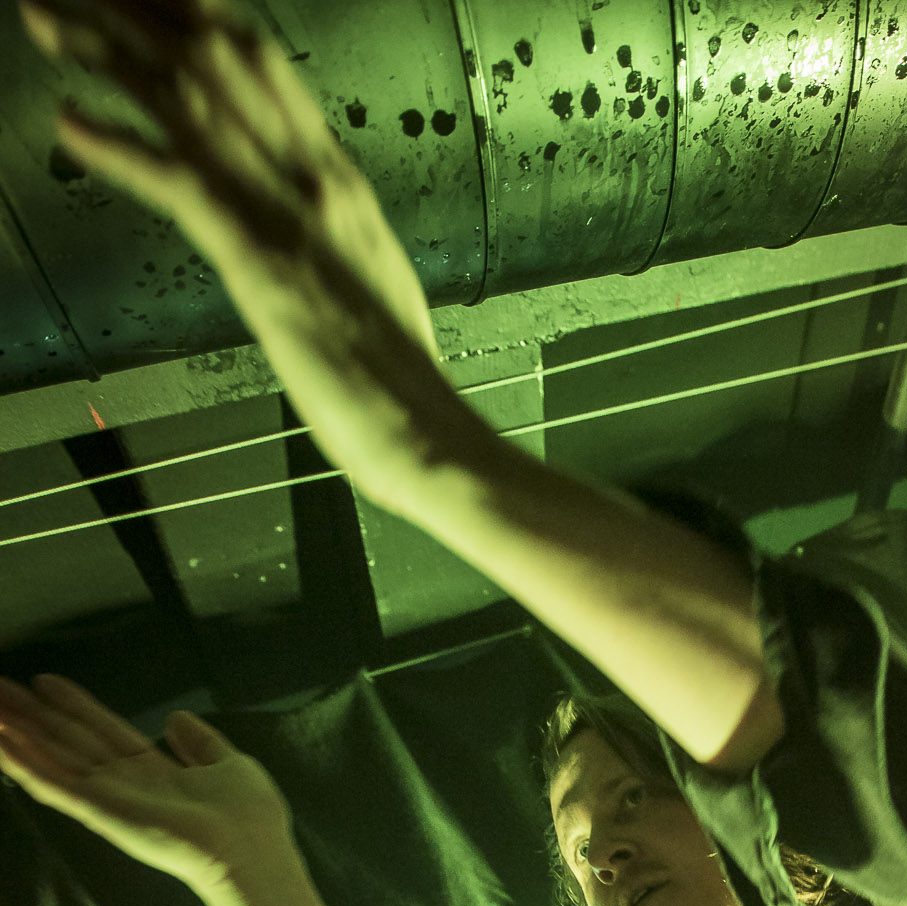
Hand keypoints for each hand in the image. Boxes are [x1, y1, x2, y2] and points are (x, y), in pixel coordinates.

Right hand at [0, 673, 293, 897]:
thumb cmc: (250, 819)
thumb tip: (176, 717)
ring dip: (15, 732)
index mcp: (154, 773)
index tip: (46, 680)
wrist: (250, 853)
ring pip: (50, 757)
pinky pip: (51, 783)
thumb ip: (201, 742)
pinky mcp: (98, 811)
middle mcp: (124, 785)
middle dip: (31, 713)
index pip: (103, 731)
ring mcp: (108, 799)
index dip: (75, 705)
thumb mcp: (230, 764)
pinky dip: (21, 761)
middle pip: (67, 739)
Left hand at [20, 1, 459, 509]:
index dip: (197, 16)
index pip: (262, 61)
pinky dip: (115, 146)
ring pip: (186, 97)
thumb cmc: (401, 377)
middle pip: (216, 54)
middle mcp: (312, 175)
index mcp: (339, 179)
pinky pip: (174, 180)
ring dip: (104, 49)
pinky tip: (69, 125)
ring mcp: (283, 211)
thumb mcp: (371, 277)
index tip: (154, 2)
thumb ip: (332, 233)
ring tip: (46, 21)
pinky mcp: (255, 258)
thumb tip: (310, 225)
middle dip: (140, 8)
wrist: (428, 429)